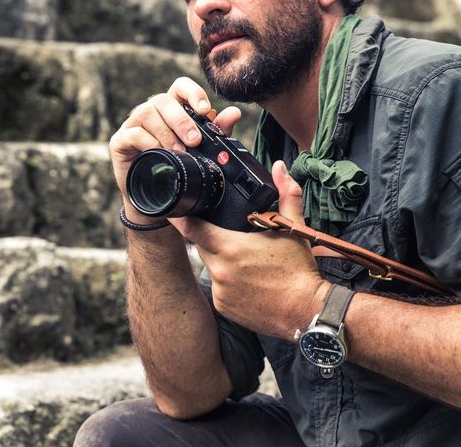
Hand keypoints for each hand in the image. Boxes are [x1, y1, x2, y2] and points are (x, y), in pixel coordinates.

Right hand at [109, 77, 240, 221]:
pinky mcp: (120, 140)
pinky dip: (148, 142)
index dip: (192, 92)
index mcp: (172, 108)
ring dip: (166, 132)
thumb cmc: (179, 167)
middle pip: (164, 100)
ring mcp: (134, 124)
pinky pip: (133, 133)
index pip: (180, 86)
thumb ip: (217, 130)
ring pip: (147, 113)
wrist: (157, 199)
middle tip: (194, 141)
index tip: (204, 110)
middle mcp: (152, 111)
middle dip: (182, 120)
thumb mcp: (203, 149)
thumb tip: (234, 113)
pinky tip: (159, 153)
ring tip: (179, 151)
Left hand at [171, 161, 329, 339]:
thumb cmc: (299, 270)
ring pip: (211, 266)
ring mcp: (220, 291)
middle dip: (212, 238)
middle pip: (203, 246)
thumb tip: (279, 167)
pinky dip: (227, 281)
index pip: (193, 229)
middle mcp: (220, 270)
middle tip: (233, 236)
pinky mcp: (223, 307)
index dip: (180, 218)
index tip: (173, 209)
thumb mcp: (293, 228)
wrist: (306, 311)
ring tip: (247, 261)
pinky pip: (218, 287)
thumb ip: (285, 194)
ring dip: (221, 260)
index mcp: (231, 247)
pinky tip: (247, 280)